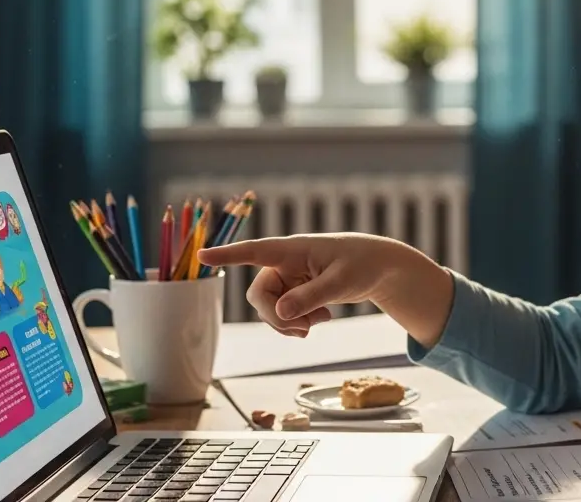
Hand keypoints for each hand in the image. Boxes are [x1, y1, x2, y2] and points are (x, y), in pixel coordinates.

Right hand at [198, 232, 454, 346]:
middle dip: (277, 318)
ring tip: (320, 321)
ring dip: (289, 322)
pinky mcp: (294, 290)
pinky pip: (282, 312)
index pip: (254, 251)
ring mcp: (288, 277)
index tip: (202, 255)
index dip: (227, 255)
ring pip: (269, 308)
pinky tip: (320, 319)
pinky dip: (297, 322)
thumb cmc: (362, 265)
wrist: (379, 267)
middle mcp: (284, 262)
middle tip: (304, 330)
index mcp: (293, 249)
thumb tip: (280, 313)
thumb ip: (310, 297)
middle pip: (259, 296)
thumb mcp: (341, 283)